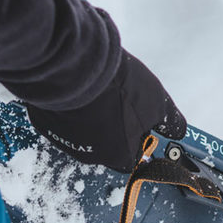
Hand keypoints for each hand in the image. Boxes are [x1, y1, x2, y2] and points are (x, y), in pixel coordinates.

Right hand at [27, 49, 185, 172]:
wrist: (73, 65)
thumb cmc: (116, 86)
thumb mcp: (157, 101)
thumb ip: (169, 121)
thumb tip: (178, 131)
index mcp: (119, 155)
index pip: (134, 157)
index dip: (139, 139)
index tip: (141, 125)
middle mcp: (90, 155)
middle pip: (107, 146)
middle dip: (114, 127)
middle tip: (118, 102)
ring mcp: (64, 140)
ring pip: (83, 133)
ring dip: (91, 117)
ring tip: (98, 92)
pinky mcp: (45, 123)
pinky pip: (61, 119)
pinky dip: (70, 108)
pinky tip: (77, 91)